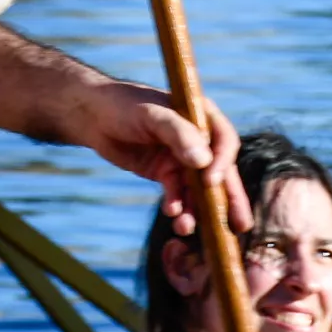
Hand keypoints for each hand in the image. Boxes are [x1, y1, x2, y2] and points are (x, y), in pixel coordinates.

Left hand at [72, 79, 249, 237]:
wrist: (91, 115)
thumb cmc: (122, 104)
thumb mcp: (150, 114)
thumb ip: (178, 134)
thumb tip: (203, 161)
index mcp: (201, 116)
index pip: (223, 141)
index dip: (222, 162)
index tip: (211, 181)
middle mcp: (197, 138)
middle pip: (219, 171)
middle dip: (230, 199)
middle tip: (240, 226)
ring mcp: (181, 158)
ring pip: (198, 188)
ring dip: (196, 209)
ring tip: (186, 227)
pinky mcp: (165, 173)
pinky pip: (178, 193)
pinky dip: (178, 206)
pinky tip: (172, 215)